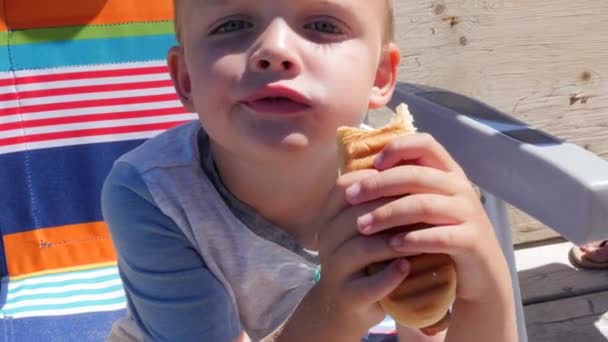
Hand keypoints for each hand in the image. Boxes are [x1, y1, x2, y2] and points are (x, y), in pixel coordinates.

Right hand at [310, 169, 413, 338]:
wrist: (345, 305)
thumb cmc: (364, 257)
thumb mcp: (364, 225)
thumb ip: (377, 197)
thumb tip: (406, 156)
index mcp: (329, 215)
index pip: (347, 186)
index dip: (379, 180)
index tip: (411, 180)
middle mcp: (325, 238)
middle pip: (357, 214)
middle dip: (394, 209)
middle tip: (427, 206)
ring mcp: (333, 268)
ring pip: (363, 247)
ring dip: (396, 241)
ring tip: (424, 238)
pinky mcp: (347, 296)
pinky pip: (369, 284)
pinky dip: (391, 275)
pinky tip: (408, 266)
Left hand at [343, 133, 511, 303]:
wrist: (482, 274)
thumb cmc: (442, 236)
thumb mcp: (425, 206)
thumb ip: (404, 188)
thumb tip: (359, 175)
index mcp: (448, 173)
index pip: (425, 144)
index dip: (398, 148)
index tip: (373, 164)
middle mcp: (461, 188)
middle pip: (416, 175)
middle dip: (378, 185)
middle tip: (351, 197)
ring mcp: (470, 214)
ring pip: (424, 205)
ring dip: (388, 214)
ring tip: (363, 226)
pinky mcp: (473, 242)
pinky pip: (441, 237)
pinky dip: (414, 239)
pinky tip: (392, 245)